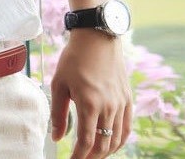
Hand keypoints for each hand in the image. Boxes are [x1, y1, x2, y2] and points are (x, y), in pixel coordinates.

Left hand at [49, 29, 131, 158]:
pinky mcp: (127, 99)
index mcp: (90, 104)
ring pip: (116, 139)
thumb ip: (58, 114)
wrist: (97, 38)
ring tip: (93, 154)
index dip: (79, 157)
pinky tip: (110, 143)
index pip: (86, 142)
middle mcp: (109, 107)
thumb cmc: (74, 58)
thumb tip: (57, 137)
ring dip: (105, 151)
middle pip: (103, 144)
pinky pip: (127, 128)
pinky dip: (119, 140)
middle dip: (92, 157)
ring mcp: (121, 104)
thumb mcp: (59, 84)